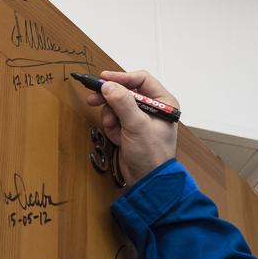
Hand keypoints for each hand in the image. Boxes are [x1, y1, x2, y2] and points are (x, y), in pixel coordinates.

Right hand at [86, 70, 179, 186]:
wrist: (147, 181)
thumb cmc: (151, 155)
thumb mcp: (137, 126)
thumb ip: (123, 103)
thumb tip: (108, 85)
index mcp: (163, 102)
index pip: (141, 79)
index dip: (122, 78)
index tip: (104, 79)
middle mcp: (153, 107)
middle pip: (126, 91)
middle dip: (111, 98)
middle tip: (94, 98)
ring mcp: (141, 119)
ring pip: (117, 105)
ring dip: (111, 116)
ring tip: (113, 128)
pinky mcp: (130, 129)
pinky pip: (115, 119)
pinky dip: (112, 127)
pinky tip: (117, 137)